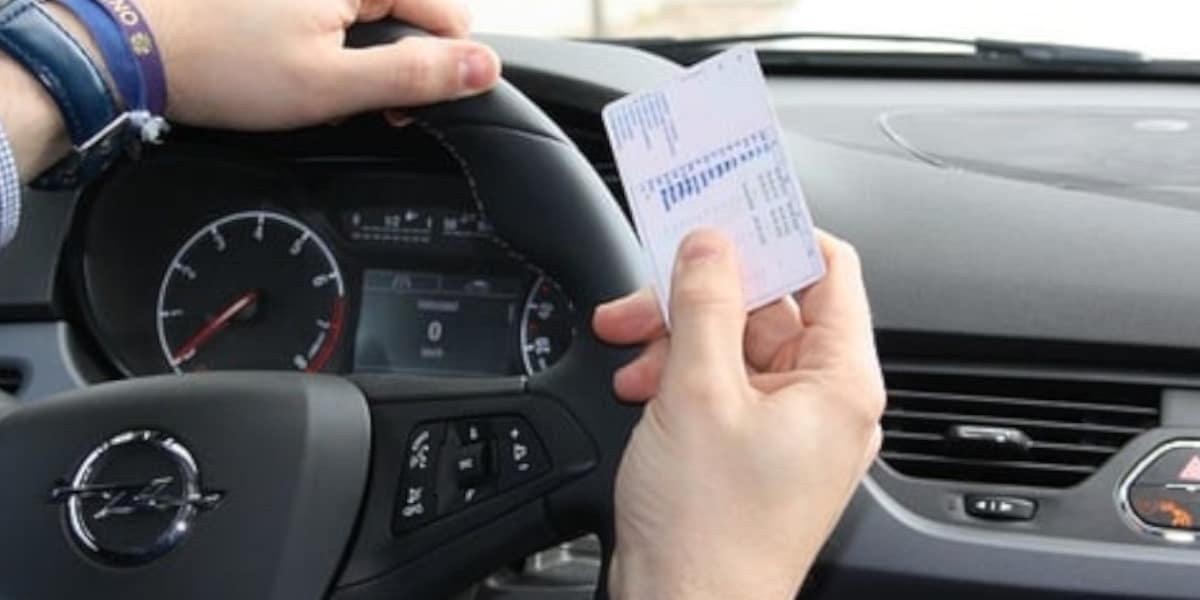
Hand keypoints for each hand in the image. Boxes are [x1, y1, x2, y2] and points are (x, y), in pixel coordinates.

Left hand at [134, 0, 500, 128]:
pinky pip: (333, 17)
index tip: (395, 103)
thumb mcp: (332, 85)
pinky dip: (323, 45)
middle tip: (346, 96)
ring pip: (370, 20)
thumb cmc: (222, 64)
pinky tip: (290, 65)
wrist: (135, 49)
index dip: (433, 68)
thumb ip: (416, 75)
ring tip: (308, 82)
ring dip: (353, 58)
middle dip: (389, 63)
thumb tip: (482, 68)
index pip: (449, 16)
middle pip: (409, 15)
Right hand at [593, 229, 885, 599]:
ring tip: (629, 349)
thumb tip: (709, 243)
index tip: (726, 211)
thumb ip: (706, 303)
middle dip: (700, 296)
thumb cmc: (709, 531)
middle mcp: (822, 402)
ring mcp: (786, 428)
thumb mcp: (699, 392)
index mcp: (839, 382)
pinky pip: (720, 386)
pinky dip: (678, 376)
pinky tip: (639, 384)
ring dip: (678, 337)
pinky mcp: (750, 449)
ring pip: (734, 345)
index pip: (827, 269)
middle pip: (768, 306)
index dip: (776, 233)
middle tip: (647, 293)